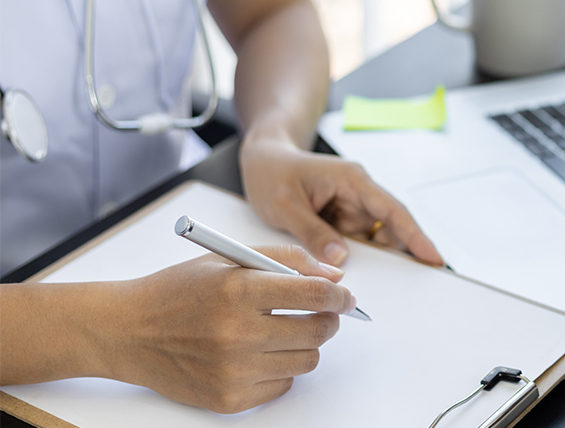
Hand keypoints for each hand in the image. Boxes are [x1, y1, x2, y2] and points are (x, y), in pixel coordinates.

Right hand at [104, 247, 353, 412]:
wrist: (126, 331)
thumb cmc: (178, 291)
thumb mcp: (229, 259)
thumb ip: (286, 260)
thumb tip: (333, 279)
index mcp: (238, 290)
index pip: (313, 296)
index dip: (339, 297)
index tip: (345, 298)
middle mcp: (236, 333)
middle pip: (317, 332)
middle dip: (327, 320)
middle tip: (318, 314)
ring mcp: (232, 371)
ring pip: (306, 361)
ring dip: (304, 345)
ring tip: (281, 332)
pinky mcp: (228, 399)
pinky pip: (282, 385)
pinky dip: (280, 369)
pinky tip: (257, 354)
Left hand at [240, 138, 442, 266]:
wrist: (263, 161)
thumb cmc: (273, 172)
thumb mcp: (284, 204)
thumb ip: (312, 232)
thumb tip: (340, 259)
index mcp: (352, 180)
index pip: (392, 210)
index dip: (415, 235)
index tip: (433, 257)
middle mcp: (359, 194)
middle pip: (391, 228)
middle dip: (403, 254)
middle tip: (415, 283)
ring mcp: (353, 209)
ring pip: (376, 240)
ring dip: (378, 260)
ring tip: (383, 284)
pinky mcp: (344, 222)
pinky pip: (359, 244)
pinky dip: (361, 260)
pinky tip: (359, 275)